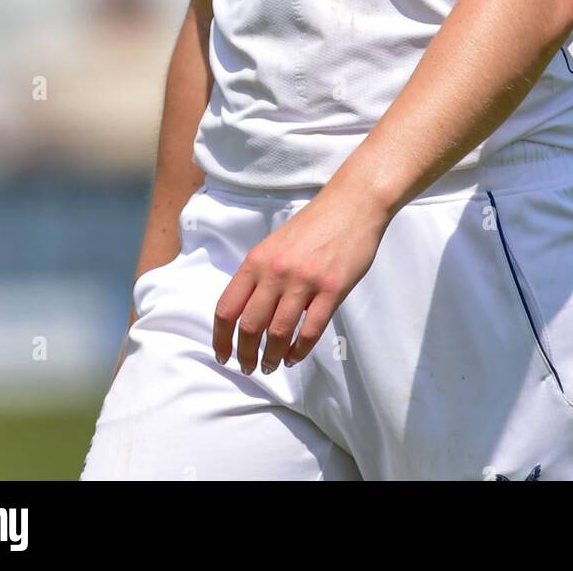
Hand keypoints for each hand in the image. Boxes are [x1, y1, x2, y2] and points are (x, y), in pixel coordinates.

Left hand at [211, 180, 389, 374]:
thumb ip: (260, 275)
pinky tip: (295, 356)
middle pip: (249, 326)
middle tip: (248, 367)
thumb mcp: (275, 245)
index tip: (222, 355)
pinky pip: (310, 331)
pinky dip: (300, 351)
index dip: (220, 338)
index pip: (227, 308)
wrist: (352, 205)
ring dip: (272, 358)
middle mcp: (276, 271)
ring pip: (278, 333)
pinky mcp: (331, 289)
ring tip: (271, 366)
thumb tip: (247, 314)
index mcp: (257, 260)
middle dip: (245, 355)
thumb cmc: (314, 225)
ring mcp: (304, 281)